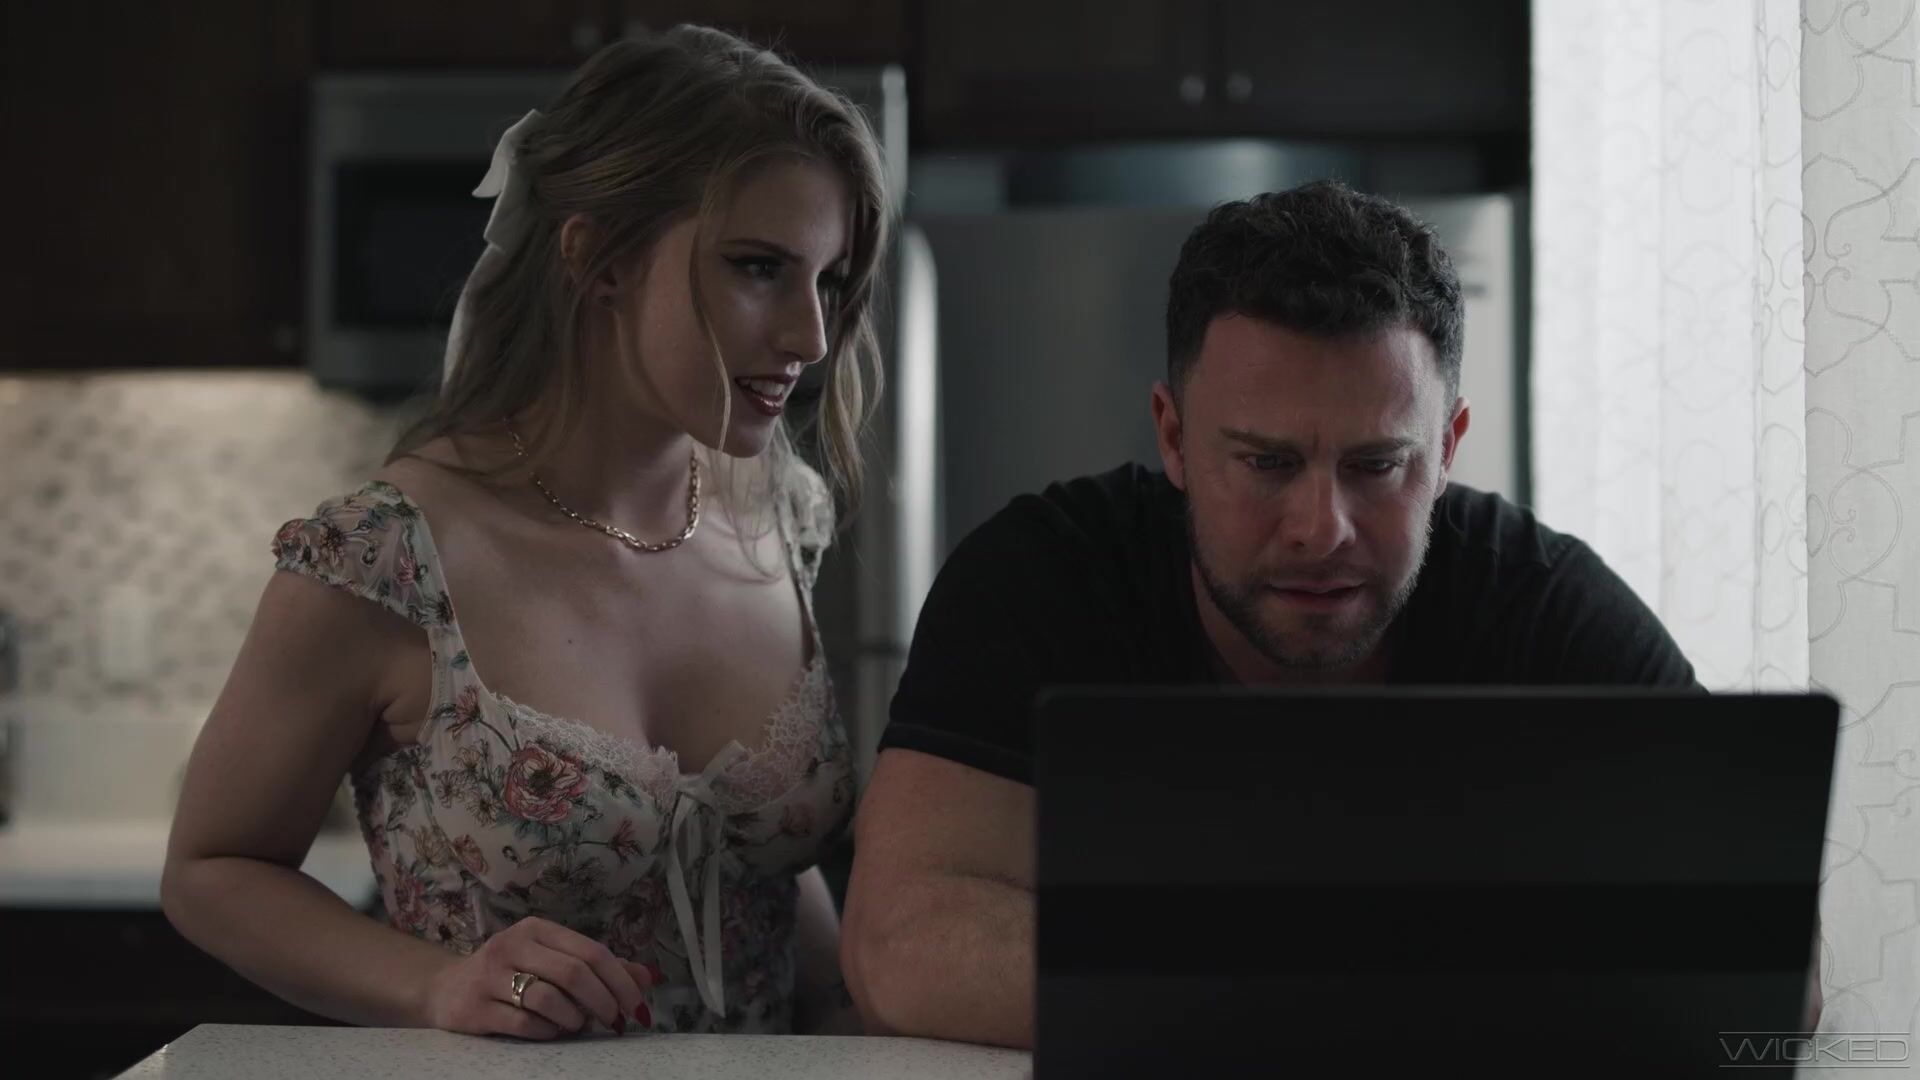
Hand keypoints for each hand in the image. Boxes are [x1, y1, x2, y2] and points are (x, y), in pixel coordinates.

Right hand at [421, 916, 659, 1038]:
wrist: (445, 990)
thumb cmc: (509, 974)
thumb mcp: (551, 960)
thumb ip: (597, 968)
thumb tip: (646, 978)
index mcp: (537, 929)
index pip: (591, 951)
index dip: (620, 980)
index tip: (637, 1005)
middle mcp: (512, 945)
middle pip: (573, 973)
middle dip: (603, 1001)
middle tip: (614, 1020)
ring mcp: (490, 976)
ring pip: (548, 998)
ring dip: (574, 1018)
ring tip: (578, 1024)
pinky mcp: (475, 1007)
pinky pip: (524, 1023)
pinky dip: (548, 1032)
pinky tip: (552, 1031)